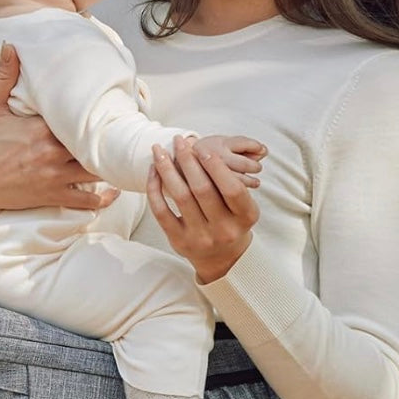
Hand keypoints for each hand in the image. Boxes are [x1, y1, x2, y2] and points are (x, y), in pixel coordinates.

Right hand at [0, 43, 117, 234]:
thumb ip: (3, 76)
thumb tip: (11, 46)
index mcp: (40, 128)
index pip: (79, 116)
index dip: (96, 111)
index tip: (109, 105)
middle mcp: (52, 152)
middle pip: (93, 143)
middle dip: (108, 137)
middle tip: (123, 130)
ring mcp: (55, 176)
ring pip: (96, 170)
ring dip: (109, 163)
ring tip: (121, 155)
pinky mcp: (52, 196)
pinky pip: (86, 201)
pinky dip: (103, 198)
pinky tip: (114, 189)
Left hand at [146, 135, 261, 284]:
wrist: (223, 257)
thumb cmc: (232, 220)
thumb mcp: (242, 205)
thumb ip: (228, 181)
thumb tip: (201, 148)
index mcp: (244, 217)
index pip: (232, 188)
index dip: (217, 166)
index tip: (202, 148)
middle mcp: (224, 229)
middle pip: (202, 189)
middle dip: (188, 160)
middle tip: (179, 141)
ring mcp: (201, 238)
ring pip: (180, 196)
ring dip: (167, 169)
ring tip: (159, 150)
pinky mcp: (179, 241)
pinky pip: (161, 212)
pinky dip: (155, 189)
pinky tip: (154, 171)